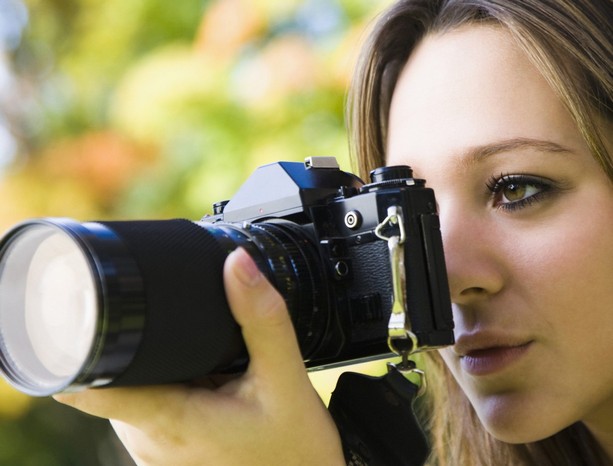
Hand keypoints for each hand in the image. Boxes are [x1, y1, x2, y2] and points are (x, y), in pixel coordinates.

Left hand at [54, 247, 344, 464]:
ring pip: (135, 390)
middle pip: (114, 376)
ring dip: (154, 364)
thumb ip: (262, 319)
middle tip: (176, 323)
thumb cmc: (296, 451)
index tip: (81, 308)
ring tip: (199, 356)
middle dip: (134, 343)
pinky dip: (170, 385)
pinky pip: (152, 407)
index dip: (73, 346)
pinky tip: (205, 380)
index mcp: (169, 421)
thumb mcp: (286, 380)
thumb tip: (237, 262)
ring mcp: (155, 453)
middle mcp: (149, 443)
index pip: (88, 387)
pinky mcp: (167, 453)